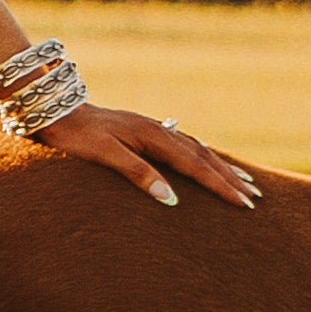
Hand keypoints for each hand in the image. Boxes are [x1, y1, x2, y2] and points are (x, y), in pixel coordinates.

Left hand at [45, 100, 262, 213]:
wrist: (55, 109)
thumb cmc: (76, 136)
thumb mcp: (104, 155)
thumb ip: (137, 174)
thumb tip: (171, 199)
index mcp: (153, 137)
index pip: (196, 166)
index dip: (221, 185)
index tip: (243, 202)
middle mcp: (158, 130)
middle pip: (204, 156)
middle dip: (230, 178)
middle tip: (255, 198)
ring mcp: (153, 129)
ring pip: (197, 149)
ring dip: (221, 166)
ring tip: (244, 180)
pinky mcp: (145, 132)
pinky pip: (184, 145)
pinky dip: (203, 156)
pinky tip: (208, 162)